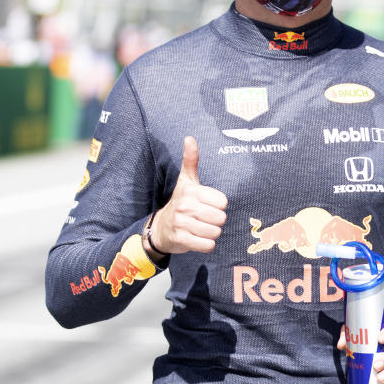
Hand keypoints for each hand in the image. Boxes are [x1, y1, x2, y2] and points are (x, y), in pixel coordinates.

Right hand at [148, 136, 227, 254]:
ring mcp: (182, 224)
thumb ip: (191, 160)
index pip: (223, 202)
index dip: (218, 205)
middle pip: (221, 218)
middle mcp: (185, 206)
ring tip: (200, 228)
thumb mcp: (186, 181)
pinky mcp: (181, 240)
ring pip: (215, 232)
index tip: (207, 204)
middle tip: (204, 218)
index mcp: (191, 191)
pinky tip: (197, 238)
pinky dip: (206, 245)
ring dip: (211, 233)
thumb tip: (190, 137)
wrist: (160, 228)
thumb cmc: (180, 202)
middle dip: (216, 221)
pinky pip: (208, 245)